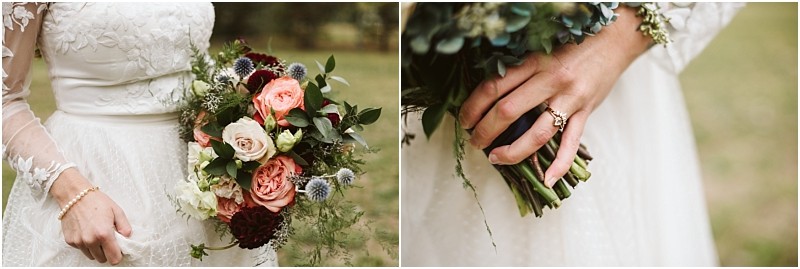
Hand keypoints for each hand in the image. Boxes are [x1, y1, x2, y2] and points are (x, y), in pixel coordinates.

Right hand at [50, 168, 131, 264]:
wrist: (74, 195)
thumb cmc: (96, 201)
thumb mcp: (116, 211)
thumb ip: (125, 227)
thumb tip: (127, 237)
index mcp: (104, 234)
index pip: (114, 259)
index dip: (118, 255)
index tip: (118, 249)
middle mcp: (90, 240)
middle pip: (102, 259)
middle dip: (107, 252)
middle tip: (108, 239)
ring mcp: (78, 242)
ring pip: (91, 256)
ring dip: (96, 249)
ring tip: (97, 235)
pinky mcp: (70, 241)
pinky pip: (81, 249)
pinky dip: (85, 244)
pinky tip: (87, 232)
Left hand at [458, 6, 651, 187]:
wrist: (614, 39)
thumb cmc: (573, 45)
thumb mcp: (541, 50)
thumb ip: (520, 71)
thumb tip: (489, 96)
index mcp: (534, 62)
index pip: (494, 87)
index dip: (473, 106)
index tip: (464, 119)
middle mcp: (550, 80)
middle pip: (508, 111)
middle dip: (485, 131)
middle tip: (474, 141)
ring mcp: (570, 99)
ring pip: (537, 133)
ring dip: (512, 151)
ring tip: (495, 158)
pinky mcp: (586, 112)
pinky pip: (570, 143)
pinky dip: (559, 165)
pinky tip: (547, 180)